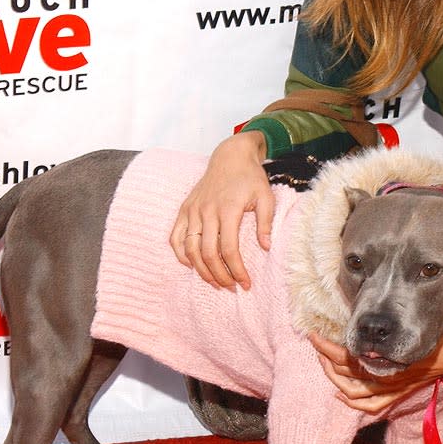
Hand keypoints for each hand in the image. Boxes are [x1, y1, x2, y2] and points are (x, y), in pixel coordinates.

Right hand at [169, 131, 272, 289]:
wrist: (230, 156)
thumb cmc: (250, 177)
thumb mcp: (266, 196)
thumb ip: (266, 222)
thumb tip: (265, 247)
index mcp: (228, 209)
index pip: (229, 249)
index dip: (237, 270)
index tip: (246, 283)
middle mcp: (207, 211)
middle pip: (207, 253)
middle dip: (219, 275)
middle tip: (231, 287)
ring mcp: (193, 210)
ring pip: (190, 249)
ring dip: (201, 270)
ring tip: (215, 281)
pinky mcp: (185, 209)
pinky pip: (176, 237)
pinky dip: (181, 254)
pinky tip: (192, 265)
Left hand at [309, 316, 442, 413]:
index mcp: (404, 364)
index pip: (360, 364)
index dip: (335, 353)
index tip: (318, 337)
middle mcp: (397, 377)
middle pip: (351, 377)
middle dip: (327, 359)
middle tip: (313, 339)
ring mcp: (397, 386)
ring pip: (355, 392)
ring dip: (334, 377)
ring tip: (322, 356)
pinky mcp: (400, 388)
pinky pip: (370, 404)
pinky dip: (352, 401)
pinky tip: (340, 388)